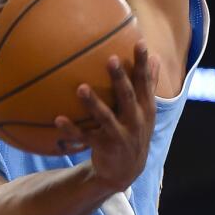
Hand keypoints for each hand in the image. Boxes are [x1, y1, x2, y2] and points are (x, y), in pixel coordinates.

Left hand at [54, 43, 159, 191]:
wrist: (126, 172)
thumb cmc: (134, 131)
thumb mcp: (146, 110)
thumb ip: (149, 84)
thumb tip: (157, 58)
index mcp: (144, 108)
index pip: (145, 82)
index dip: (143, 63)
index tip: (140, 42)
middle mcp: (135, 121)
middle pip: (127, 97)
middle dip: (120, 79)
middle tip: (111, 58)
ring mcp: (119, 135)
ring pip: (105, 118)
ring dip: (93, 104)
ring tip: (80, 88)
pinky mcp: (103, 147)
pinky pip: (85, 137)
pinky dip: (71, 129)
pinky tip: (58, 119)